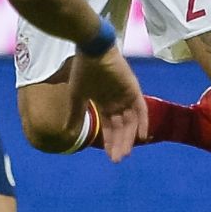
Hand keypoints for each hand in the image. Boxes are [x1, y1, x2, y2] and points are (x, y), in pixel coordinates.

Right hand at [70, 45, 146, 162]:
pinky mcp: (134, 90)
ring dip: (129, 137)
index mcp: (104, 103)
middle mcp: (117, 102)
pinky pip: (141, 109)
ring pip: (130, 122)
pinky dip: (143, 122)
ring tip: (125, 153)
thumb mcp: (77, 96)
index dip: (111, 142)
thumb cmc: (83, 71)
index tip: (111, 158)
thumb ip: (76, 114)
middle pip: (121, 127)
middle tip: (118, 159)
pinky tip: (141, 136)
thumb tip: (68, 133)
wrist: (92, 51)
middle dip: (120, 143)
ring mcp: (126, 96)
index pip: (110, 127)